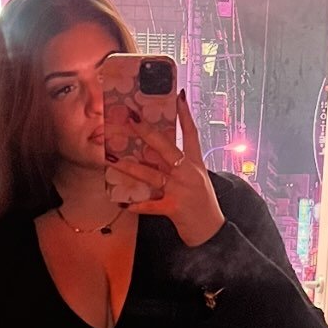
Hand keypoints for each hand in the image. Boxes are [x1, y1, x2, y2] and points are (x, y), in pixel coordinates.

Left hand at [109, 91, 225, 246]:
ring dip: (131, 168)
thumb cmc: (202, 206)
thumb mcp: (197, 181)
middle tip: (131, 120)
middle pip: (167, 147)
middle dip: (147, 133)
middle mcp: (189, 173)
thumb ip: (181, 167)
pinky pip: (151, 205)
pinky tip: (123, 203)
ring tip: (114, 161)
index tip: (178, 96)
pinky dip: (137, 205)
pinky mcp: (175, 207)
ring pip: (152, 175)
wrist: (212, 231)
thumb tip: (158, 156)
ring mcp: (182, 190)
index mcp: (196, 164)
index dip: (185, 114)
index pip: (192, 133)